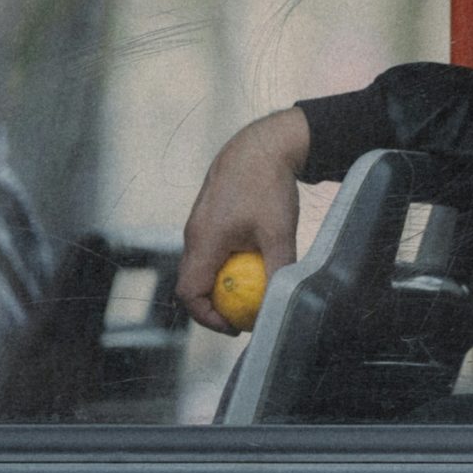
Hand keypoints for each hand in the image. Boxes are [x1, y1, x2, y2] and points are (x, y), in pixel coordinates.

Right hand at [177, 108, 309, 332]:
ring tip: (251, 293)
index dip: (208, 317)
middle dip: (214, 306)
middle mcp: (194, 235)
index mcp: (203, 241)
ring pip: (200, 266)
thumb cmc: (269, 187)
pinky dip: (224, 265)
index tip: (235, 326)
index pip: (190, 293)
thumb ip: (279, 270)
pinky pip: (209, 250)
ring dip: (220, 284)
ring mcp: (198, 224)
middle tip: (245, 317)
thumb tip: (282, 302)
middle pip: (192, 284)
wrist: (261, 145)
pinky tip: (252, 264)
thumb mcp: (279, 233)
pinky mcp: (208, 216)